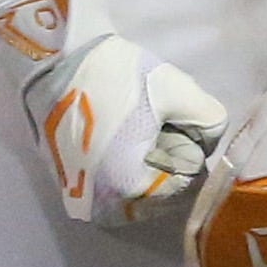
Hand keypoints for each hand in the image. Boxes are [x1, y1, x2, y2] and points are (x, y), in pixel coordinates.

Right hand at [0, 0, 228, 230]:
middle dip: (166, 163)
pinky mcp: (66, 184)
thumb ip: (210, 123)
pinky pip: (109, 190)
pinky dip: (122, 169)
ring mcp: (78, 198)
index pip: (182, 185)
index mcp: (126, 188)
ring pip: (133, 195)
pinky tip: (120, 138)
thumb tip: (207, 144)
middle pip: (157, 194)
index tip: (172, 123)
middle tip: (156, 126)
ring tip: (138, 130)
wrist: (56, 60)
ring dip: (146, 167)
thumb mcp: (180, 93)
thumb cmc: (119, 77)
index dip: (186, 151)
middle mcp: (99, 205)